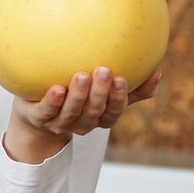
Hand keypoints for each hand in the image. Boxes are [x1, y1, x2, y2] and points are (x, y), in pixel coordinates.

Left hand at [5, 65, 162, 162]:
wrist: (36, 116)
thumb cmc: (77, 98)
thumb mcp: (104, 93)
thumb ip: (131, 86)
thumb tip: (157, 69)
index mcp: (100, 118)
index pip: (113, 112)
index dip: (119, 98)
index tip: (122, 78)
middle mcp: (81, 123)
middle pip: (94, 112)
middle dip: (100, 93)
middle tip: (104, 70)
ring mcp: (59, 122)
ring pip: (71, 112)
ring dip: (78, 95)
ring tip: (82, 75)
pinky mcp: (38, 118)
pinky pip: (46, 111)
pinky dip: (53, 101)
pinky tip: (57, 89)